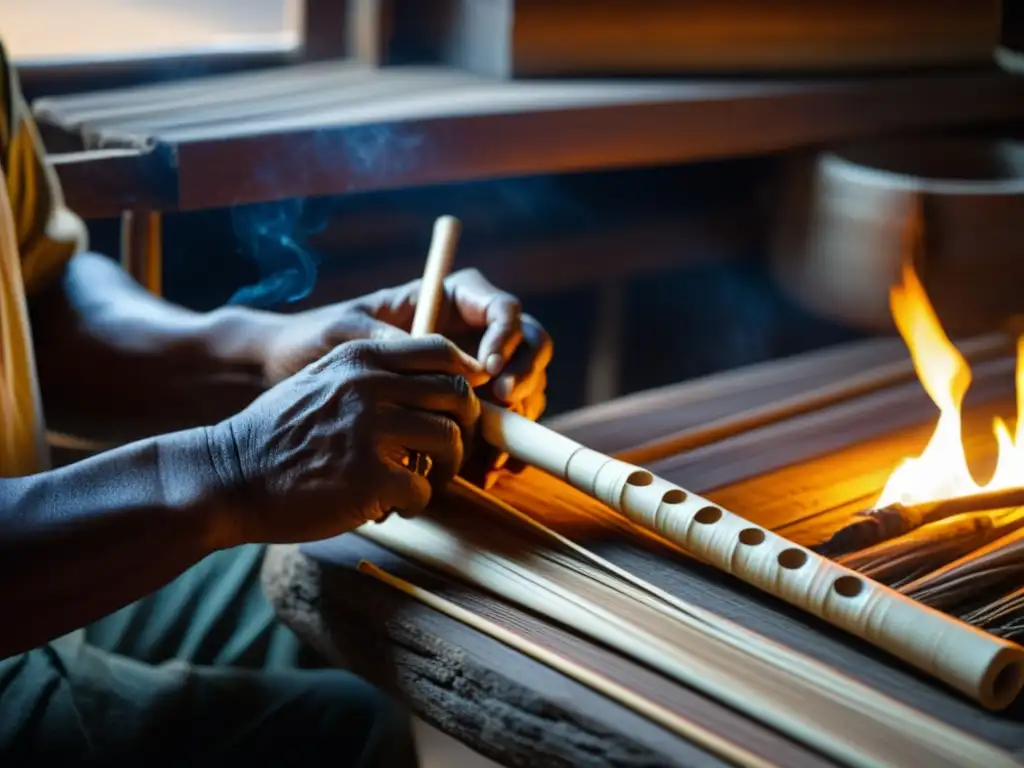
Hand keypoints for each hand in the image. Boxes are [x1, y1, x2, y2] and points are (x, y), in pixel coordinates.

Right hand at [205, 335, 486, 543]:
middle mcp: (370, 386)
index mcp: (361, 358)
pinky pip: (423, 489)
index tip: (458, 408)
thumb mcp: (320, 380)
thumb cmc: (277, 434)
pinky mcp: (370, 478)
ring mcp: (371, 430)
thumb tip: (432, 380)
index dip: (463, 380)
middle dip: (463, 427)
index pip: (441, 351)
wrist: (227, 476)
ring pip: (449, 441)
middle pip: (457, 395)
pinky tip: (390, 508)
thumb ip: (370, 373)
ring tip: (421, 483)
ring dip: (444, 469)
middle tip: (447, 453)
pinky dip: (414, 504)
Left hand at [261, 269, 550, 421]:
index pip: (502, 310)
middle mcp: (466, 333)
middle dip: (524, 376)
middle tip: (504, 405)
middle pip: (527, 347)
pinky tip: (489, 468)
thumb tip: (440, 354)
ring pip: (521, 389)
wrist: (284, 377)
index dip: (506, 337)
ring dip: (518, 417)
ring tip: (495, 448)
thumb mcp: (346, 334)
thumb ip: (391, 338)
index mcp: (447, 300)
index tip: (487, 370)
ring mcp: (466, 374)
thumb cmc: (311, 341)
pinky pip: (497, 425)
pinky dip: (500, 447)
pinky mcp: (458, 413)